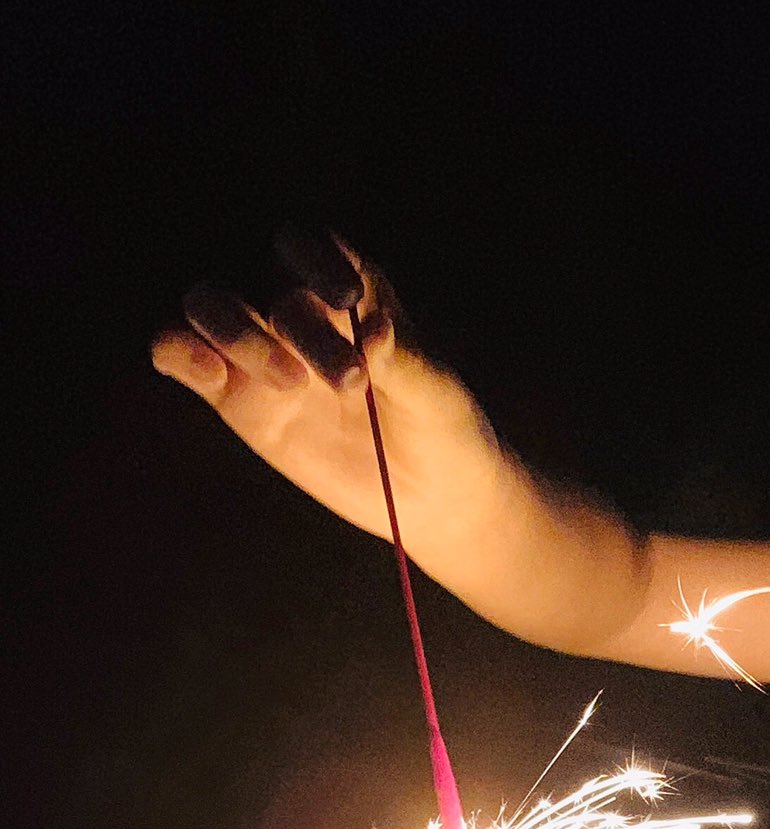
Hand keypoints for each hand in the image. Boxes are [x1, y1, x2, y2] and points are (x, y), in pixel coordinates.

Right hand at [150, 230, 503, 550]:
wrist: (432, 496)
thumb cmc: (443, 429)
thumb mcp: (436, 395)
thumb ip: (401, 360)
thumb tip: (371, 326)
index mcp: (349, 288)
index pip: (311, 245)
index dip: (316, 259)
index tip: (346, 298)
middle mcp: (296, 307)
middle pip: (264, 282)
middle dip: (297, 324)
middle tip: (349, 382)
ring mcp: (259, 347)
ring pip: (211, 304)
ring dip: (237, 332)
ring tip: (291, 384)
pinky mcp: (232, 394)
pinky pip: (182, 353)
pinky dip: (179, 351)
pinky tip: (206, 370)